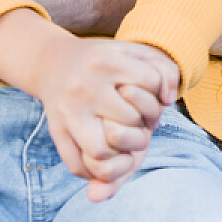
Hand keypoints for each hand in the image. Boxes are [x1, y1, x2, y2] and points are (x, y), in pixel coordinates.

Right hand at [28, 34, 179, 201]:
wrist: (52, 62)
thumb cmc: (102, 60)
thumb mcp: (133, 52)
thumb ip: (163, 68)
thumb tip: (169, 100)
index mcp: (105, 63)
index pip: (150, 81)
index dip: (160, 93)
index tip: (156, 97)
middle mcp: (84, 87)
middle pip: (130, 118)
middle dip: (145, 122)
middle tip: (143, 121)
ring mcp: (68, 112)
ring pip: (103, 149)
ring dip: (120, 150)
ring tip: (126, 140)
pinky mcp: (57, 132)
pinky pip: (78, 166)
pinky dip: (96, 170)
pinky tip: (108, 154)